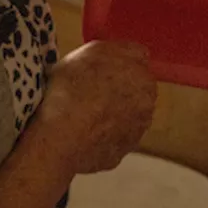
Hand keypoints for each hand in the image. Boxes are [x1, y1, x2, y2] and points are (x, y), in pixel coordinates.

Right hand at [36, 41, 156, 173]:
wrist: (59, 138)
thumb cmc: (72, 89)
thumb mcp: (94, 51)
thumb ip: (123, 50)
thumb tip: (136, 55)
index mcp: (144, 78)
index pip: (137, 64)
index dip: (116, 65)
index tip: (98, 70)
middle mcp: (147, 107)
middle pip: (134, 91)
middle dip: (118, 90)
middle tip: (88, 91)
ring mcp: (134, 134)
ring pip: (124, 116)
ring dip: (110, 114)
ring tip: (82, 114)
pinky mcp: (118, 156)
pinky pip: (111, 139)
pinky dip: (100, 135)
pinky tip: (81, 132)